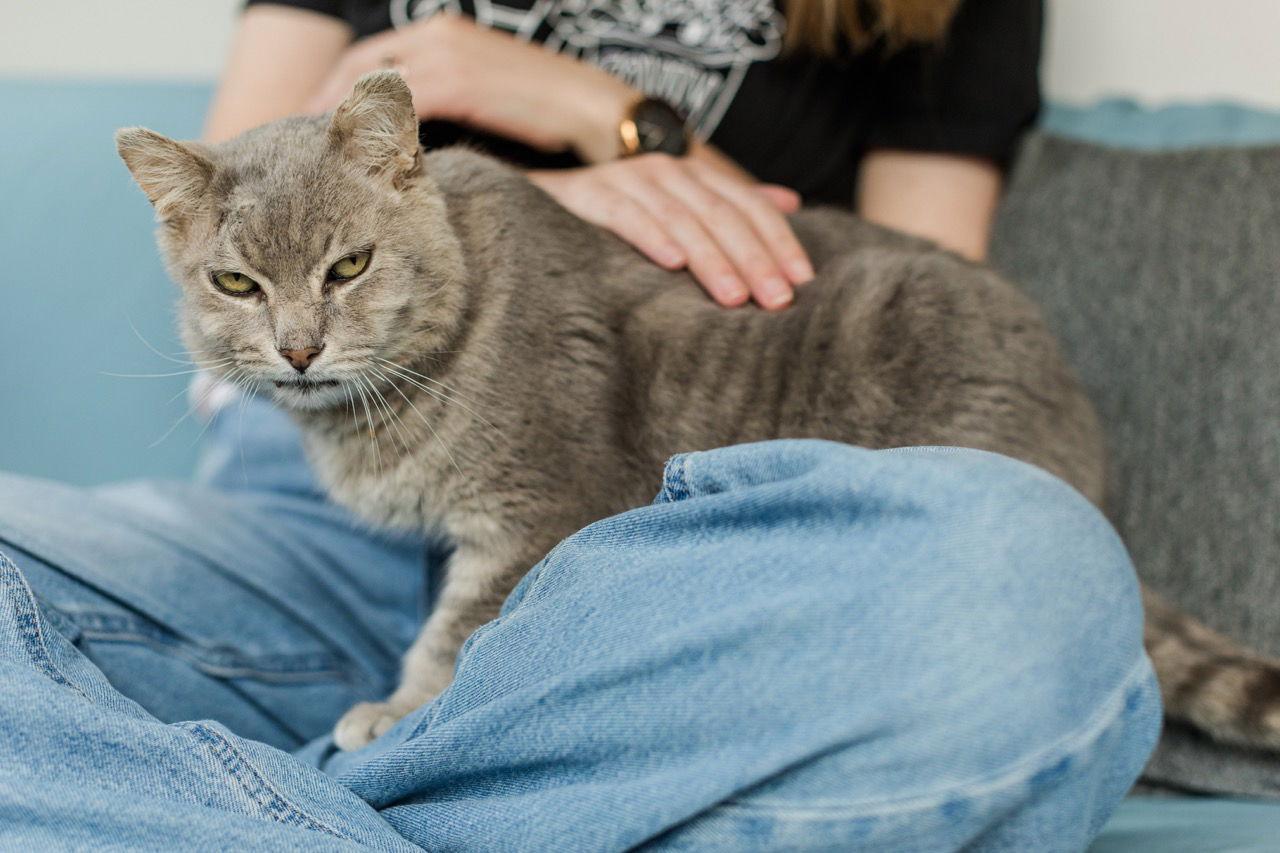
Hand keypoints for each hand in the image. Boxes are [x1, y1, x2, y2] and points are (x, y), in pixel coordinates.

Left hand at [307, 14, 635, 162]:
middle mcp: (437, 36)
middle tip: (293, 151)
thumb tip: (401, 153)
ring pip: (369, 85)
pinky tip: (357, 160)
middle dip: (320, 109)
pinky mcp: (460, 79)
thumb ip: (440, 114)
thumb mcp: (484, 103)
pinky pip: (398, 104)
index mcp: (441, 34)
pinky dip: (373, 129)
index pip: (366, 62)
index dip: (331, 97)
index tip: (307, 133)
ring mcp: (447, 52)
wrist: (598, 113)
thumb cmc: (547, 117)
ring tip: (314, 162)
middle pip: (355, 70)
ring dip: (337, 123)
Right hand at [531, 153, 813, 308]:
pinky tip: (672, 264)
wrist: (545, 199)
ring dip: (712, 259)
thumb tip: (792, 202)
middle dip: (754, 259)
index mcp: (695, 176)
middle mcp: (668, 171)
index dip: (779, 241)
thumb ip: (731, 204)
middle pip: (723, 215)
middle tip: (777, 301)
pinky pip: (627, 216)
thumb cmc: (622, 213)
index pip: (749, 206)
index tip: (802, 281)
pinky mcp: (592, 194)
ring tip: (735, 298)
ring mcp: (630, 179)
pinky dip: (652, 237)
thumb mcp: (680, 207)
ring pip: (683, 219)